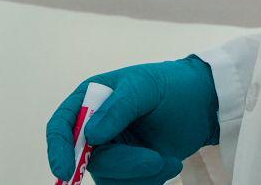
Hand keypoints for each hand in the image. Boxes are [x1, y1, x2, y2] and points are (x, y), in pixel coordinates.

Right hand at [45, 56, 218, 184]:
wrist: (202, 105)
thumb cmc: (171, 85)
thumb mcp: (145, 87)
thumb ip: (118, 108)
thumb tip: (90, 135)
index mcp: (90, 100)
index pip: (61, 126)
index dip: (58, 149)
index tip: (66, 171)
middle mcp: (95, 129)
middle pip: (88, 160)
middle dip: (124, 164)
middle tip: (155, 160)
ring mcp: (112, 152)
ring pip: (109, 178)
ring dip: (141, 174)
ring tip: (168, 158)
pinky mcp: (128, 171)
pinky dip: (150, 181)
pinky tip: (168, 163)